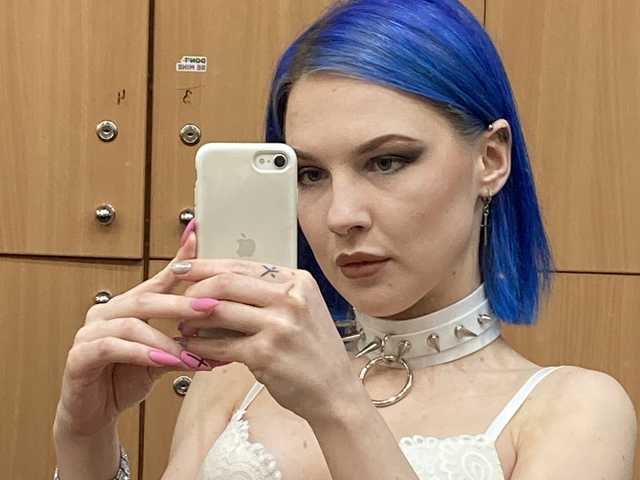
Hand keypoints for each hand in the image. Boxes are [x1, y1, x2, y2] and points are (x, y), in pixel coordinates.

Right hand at [54, 221, 224, 436]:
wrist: (92, 416)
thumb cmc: (125, 380)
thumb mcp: (161, 357)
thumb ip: (184, 341)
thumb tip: (224, 336)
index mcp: (127, 306)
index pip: (158, 280)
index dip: (179, 260)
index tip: (199, 235)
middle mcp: (107, 312)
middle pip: (147, 299)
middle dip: (183, 304)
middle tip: (213, 309)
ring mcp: (89, 332)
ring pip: (132, 324)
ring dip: (167, 339)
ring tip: (194, 354)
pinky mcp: (79, 356)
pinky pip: (112, 347)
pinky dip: (141, 353)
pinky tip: (163, 360)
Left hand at [171, 258, 362, 421]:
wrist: (335, 392)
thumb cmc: (314, 353)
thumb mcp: (303, 311)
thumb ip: (270, 294)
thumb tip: (222, 283)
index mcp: (298, 282)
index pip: (243, 265)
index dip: (207, 265)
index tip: (184, 267)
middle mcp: (290, 299)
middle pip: (227, 283)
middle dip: (194, 288)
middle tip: (177, 298)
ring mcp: (279, 326)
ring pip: (219, 311)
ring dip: (193, 319)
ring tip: (183, 325)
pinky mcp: (266, 354)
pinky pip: (220, 345)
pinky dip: (201, 346)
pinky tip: (192, 348)